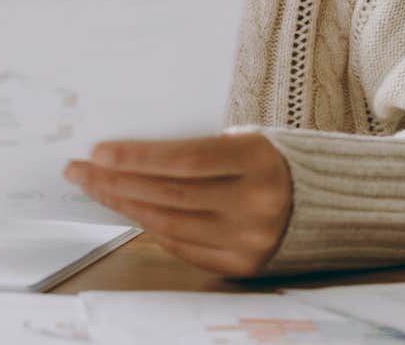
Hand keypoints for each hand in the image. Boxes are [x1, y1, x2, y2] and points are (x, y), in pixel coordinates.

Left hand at [63, 131, 291, 277]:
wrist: (326, 201)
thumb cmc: (269, 160)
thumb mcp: (243, 140)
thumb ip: (196, 149)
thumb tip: (127, 153)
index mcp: (257, 161)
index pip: (184, 159)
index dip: (137, 157)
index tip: (97, 152)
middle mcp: (256, 204)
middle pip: (169, 194)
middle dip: (115, 182)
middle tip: (79, 171)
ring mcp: (250, 239)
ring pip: (169, 224)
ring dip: (125, 206)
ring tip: (96, 189)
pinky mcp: (244, 264)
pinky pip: (184, 247)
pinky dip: (153, 228)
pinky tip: (131, 211)